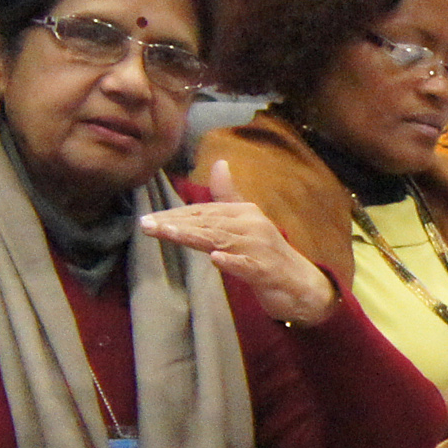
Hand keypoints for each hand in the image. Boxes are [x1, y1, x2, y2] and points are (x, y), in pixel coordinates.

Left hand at [140, 160, 336, 325]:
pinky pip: (247, 266)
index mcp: (245, 213)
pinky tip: (216, 260)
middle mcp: (253, 226)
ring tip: (168, 233)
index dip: (175, 215)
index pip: (204, 212)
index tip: (148, 220)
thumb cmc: (267, 254)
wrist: (301, 284)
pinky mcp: (266, 272)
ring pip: (222, 241)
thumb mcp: (246, 224)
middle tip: (145, 225)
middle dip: (175, 224)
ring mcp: (260, 249)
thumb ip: (228, 196)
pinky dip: (232, 263)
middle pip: (208, 223)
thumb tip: (219, 163)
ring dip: (194, 237)